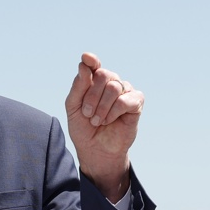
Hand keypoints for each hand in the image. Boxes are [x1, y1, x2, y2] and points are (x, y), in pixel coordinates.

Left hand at [64, 52, 142, 202]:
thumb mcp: (74, 108)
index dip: (92, 60)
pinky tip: (109, 121)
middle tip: (87, 114)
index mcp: (95, 82)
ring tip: (97, 121)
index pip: (94, 65)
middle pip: (104, 75)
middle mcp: (111, 83)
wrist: (96, 151)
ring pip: (114, 87)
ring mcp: (125, 92)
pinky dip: (114, 111)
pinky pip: (125, 100)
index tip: (87, 58)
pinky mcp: (136, 103)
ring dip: (102, 107)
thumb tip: (84, 65)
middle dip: (91, 96)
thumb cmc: (84, 129)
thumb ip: (78, 87)